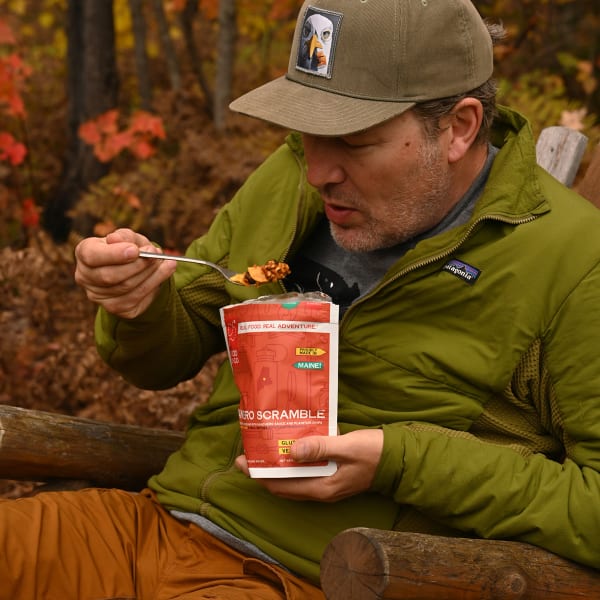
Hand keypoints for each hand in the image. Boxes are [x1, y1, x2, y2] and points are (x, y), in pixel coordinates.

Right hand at [74, 228, 176, 318]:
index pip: (91, 256)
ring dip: (150, 274)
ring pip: (126, 288)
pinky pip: (136, 299)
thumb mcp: (129, 238)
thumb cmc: (129, 248)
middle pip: (110, 276)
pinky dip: (154, 284)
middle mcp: (85, 277)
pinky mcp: (116, 308)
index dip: (113, 254)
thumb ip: (124, 236)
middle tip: (155, 255)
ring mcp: (99, 296)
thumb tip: (115, 239)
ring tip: (166, 262)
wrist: (136, 268)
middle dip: (137, 265)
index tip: (135, 250)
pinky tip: (164, 272)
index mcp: (84, 253)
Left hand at [235, 429, 383, 501]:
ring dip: (276, 468)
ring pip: (293, 480)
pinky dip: (292, 463)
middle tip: (248, 453)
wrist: (398, 460)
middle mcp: (320, 491)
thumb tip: (290, 450)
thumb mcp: (346, 447)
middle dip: (263, 472)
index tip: (243, 462)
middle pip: (283, 485)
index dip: (259, 476)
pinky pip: (304, 473)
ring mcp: (326, 485)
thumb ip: (319, 448)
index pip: (281, 486)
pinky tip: (288, 447)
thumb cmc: (373, 453)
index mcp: (321, 488)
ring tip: (263, 449)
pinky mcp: (331, 476)